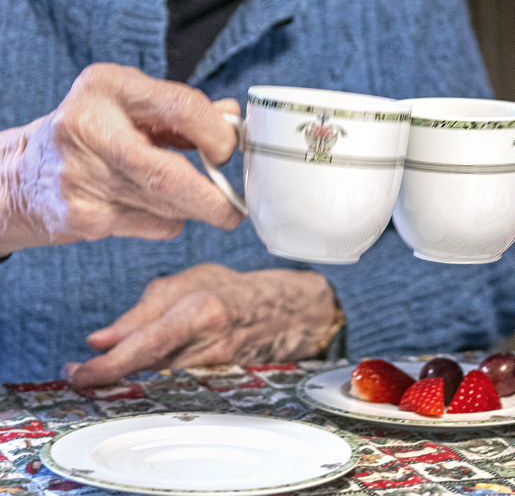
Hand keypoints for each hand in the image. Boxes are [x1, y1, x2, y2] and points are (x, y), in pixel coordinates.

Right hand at [0, 63, 242, 252]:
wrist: (24, 174)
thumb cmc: (93, 131)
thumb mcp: (132, 103)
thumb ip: (183, 110)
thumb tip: (233, 119)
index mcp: (108, 87)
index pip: (182, 108)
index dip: (218, 135)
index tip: (230, 151)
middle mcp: (88, 129)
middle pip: (171, 176)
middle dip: (213, 199)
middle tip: (235, 208)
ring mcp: (82, 178)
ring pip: (166, 206)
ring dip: (195, 209)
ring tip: (199, 200)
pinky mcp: (83, 217)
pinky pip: (153, 225)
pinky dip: (168, 221)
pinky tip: (152, 206)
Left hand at [66, 264, 336, 387]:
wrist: (283, 315)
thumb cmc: (233, 291)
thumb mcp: (187, 282)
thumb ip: (142, 311)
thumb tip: (99, 341)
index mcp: (201, 311)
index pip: (146, 344)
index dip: (108, 365)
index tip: (79, 372)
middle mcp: (210, 346)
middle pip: (147, 369)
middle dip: (110, 373)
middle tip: (80, 372)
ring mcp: (215, 369)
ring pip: (158, 379)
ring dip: (130, 374)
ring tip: (112, 364)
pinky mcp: (216, 384)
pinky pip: (174, 384)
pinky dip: (153, 377)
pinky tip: (145, 368)